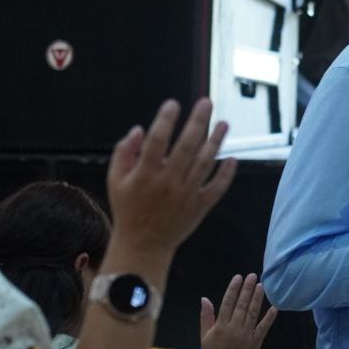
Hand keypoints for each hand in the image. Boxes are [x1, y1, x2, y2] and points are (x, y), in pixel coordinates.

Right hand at [106, 99, 236, 257]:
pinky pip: (217, 188)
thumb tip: (139, 129)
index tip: (173, 104)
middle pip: (186, 147)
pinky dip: (226, 174)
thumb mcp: (115, 180)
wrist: (143, 245)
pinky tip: (232, 158)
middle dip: (197, 122)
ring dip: (216, 142)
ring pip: (205, 163)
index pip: (157, 141)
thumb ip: (124, 153)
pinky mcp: (200, 207)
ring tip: (224, 123)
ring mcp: (186, 195)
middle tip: (206, 103)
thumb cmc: (128, 208)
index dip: (165, 120)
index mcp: (145, 175)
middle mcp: (168, 183)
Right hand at [200, 273, 276, 348]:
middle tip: (253, 276)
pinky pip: (263, 327)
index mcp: (221, 326)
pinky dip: (269, 318)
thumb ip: (206, 316)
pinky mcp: (256, 342)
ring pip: (253, 313)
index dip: (233, 289)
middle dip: (247, 289)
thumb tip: (204, 298)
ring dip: (257, 299)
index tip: (238, 277)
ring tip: (261, 286)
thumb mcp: (204, 335)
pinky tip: (274, 307)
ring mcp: (246, 335)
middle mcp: (234, 328)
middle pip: (242, 305)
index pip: (228, 302)